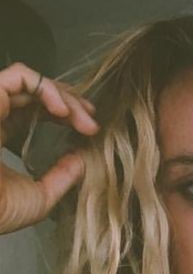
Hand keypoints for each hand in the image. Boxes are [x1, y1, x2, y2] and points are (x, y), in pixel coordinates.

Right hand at [0, 62, 98, 233]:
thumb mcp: (40, 197)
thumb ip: (62, 177)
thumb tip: (83, 161)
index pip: (34, 109)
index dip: (65, 112)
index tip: (89, 128)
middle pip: (36, 93)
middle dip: (70, 102)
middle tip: (91, 121)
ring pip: (31, 81)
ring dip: (64, 95)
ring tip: (83, 116)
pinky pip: (20, 76)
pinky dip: (46, 87)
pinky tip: (63, 110)